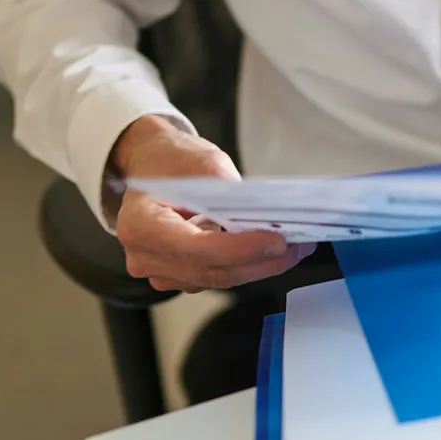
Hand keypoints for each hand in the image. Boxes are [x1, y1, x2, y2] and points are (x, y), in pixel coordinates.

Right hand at [109, 116, 314, 291]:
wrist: (150, 165)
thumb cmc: (172, 161)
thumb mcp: (206, 165)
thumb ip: (233, 199)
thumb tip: (269, 223)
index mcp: (141, 224)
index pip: (199, 248)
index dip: (243, 249)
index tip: (279, 242)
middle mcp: (144, 256)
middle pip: (212, 271)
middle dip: (261, 262)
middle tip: (298, 248)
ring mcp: (158, 271)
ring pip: (217, 278)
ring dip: (257, 266)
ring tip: (293, 248)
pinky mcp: (175, 275)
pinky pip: (214, 276)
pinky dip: (243, 265)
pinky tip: (268, 252)